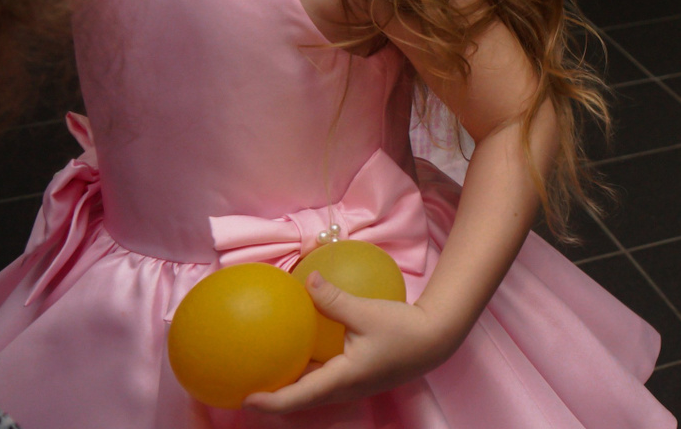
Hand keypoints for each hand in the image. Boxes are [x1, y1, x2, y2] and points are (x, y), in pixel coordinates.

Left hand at [242, 273, 461, 411]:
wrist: (436, 340)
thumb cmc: (403, 329)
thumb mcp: (367, 311)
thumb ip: (334, 299)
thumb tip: (307, 279)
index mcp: (342, 380)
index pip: (298, 398)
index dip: (270, 403)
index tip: (245, 398)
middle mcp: (343, 390)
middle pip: (300, 401)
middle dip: (272, 398)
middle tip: (245, 385)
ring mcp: (351, 386)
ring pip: (312, 391)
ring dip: (289, 386)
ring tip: (266, 371)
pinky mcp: (357, 377)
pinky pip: (324, 380)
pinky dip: (306, 373)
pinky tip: (299, 352)